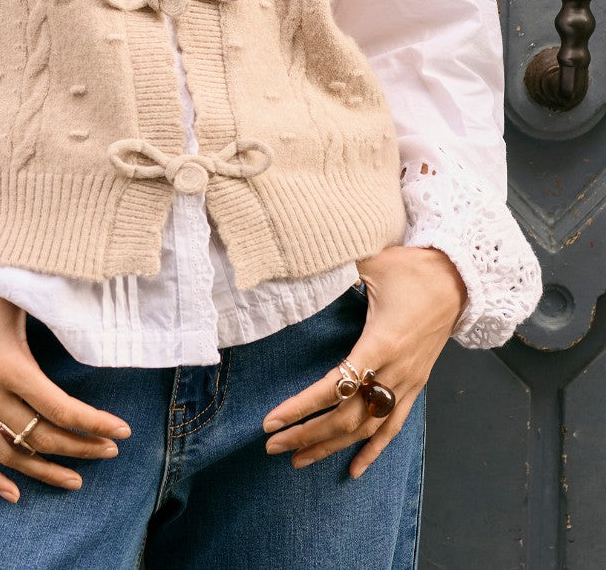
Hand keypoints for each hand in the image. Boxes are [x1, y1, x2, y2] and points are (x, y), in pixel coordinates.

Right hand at [0, 270, 131, 502]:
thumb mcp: (18, 297)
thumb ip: (51, 311)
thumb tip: (88, 318)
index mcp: (10, 366)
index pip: (60, 409)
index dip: (94, 424)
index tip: (122, 432)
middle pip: (42, 436)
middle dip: (81, 448)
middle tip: (108, 451)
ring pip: (10, 455)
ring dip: (45, 471)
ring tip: (76, 479)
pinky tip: (14, 494)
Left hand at [262, 245, 467, 478]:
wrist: (458, 279)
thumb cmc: (411, 268)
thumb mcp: (371, 262)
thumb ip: (334, 268)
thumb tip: (298, 259)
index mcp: (380, 344)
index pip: (334, 386)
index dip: (301, 406)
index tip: (272, 421)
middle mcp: (394, 372)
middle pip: (346, 417)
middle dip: (307, 434)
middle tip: (272, 447)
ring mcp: (407, 383)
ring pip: (366, 429)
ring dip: (331, 446)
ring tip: (298, 460)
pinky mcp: (415, 386)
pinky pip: (392, 427)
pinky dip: (373, 450)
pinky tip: (354, 470)